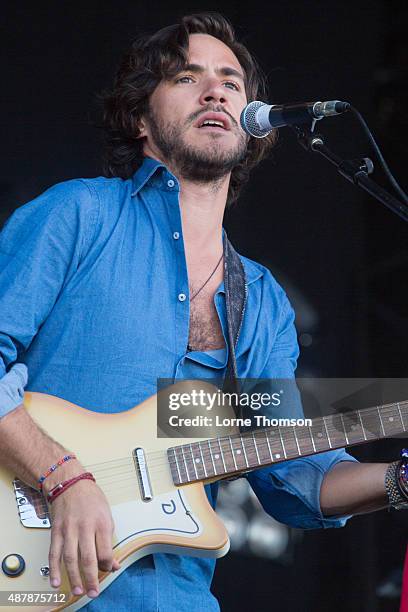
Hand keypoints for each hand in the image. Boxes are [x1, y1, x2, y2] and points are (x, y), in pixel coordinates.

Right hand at [48, 479, 120, 598]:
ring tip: (78, 591)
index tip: (108, 569)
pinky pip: (54, 553)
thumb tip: (113, 563)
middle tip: (93, 593)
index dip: (107, 564)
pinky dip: (54, 569)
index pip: (105, 550)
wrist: (69, 483)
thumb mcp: (107, 515)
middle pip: (88, 557)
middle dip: (91, 578)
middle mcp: (84, 526)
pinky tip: (56, 581)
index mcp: (101, 522)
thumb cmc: (90, 498)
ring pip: (70, 558)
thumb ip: (109, 541)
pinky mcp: (56, 531)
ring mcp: (69, 529)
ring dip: (74, 577)